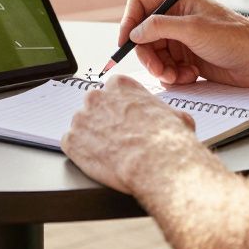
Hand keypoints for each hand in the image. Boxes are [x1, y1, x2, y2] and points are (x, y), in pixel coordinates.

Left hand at [61, 75, 201, 193]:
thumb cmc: (169, 140)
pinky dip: (81, 153)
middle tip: (117, 138)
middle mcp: (97, 96)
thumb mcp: (176, 116)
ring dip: (92, 137)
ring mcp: (81, 118)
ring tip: (109, 152)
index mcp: (119, 85)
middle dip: (103, 121)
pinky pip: (72, 145)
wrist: (158, 164)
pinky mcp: (72, 141)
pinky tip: (97, 160)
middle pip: (95, 107)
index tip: (124, 120)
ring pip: (82, 126)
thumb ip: (162, 112)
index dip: (119, 108)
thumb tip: (170, 119)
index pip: (113, 91)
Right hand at [119, 0, 248, 87]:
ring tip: (177, 77)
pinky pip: (167, 67)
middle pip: (144, 34)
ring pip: (154, 54)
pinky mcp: (188, 57)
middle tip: (157, 70)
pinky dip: (174, 75)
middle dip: (147, 54)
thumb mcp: (192, 28)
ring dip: (161, 68)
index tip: (125, 43)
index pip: (140, 4)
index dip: (129, 22)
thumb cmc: (233, 37)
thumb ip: (158, 27)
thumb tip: (133, 33)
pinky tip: (190, 76)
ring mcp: (182, 38)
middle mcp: (177, 17)